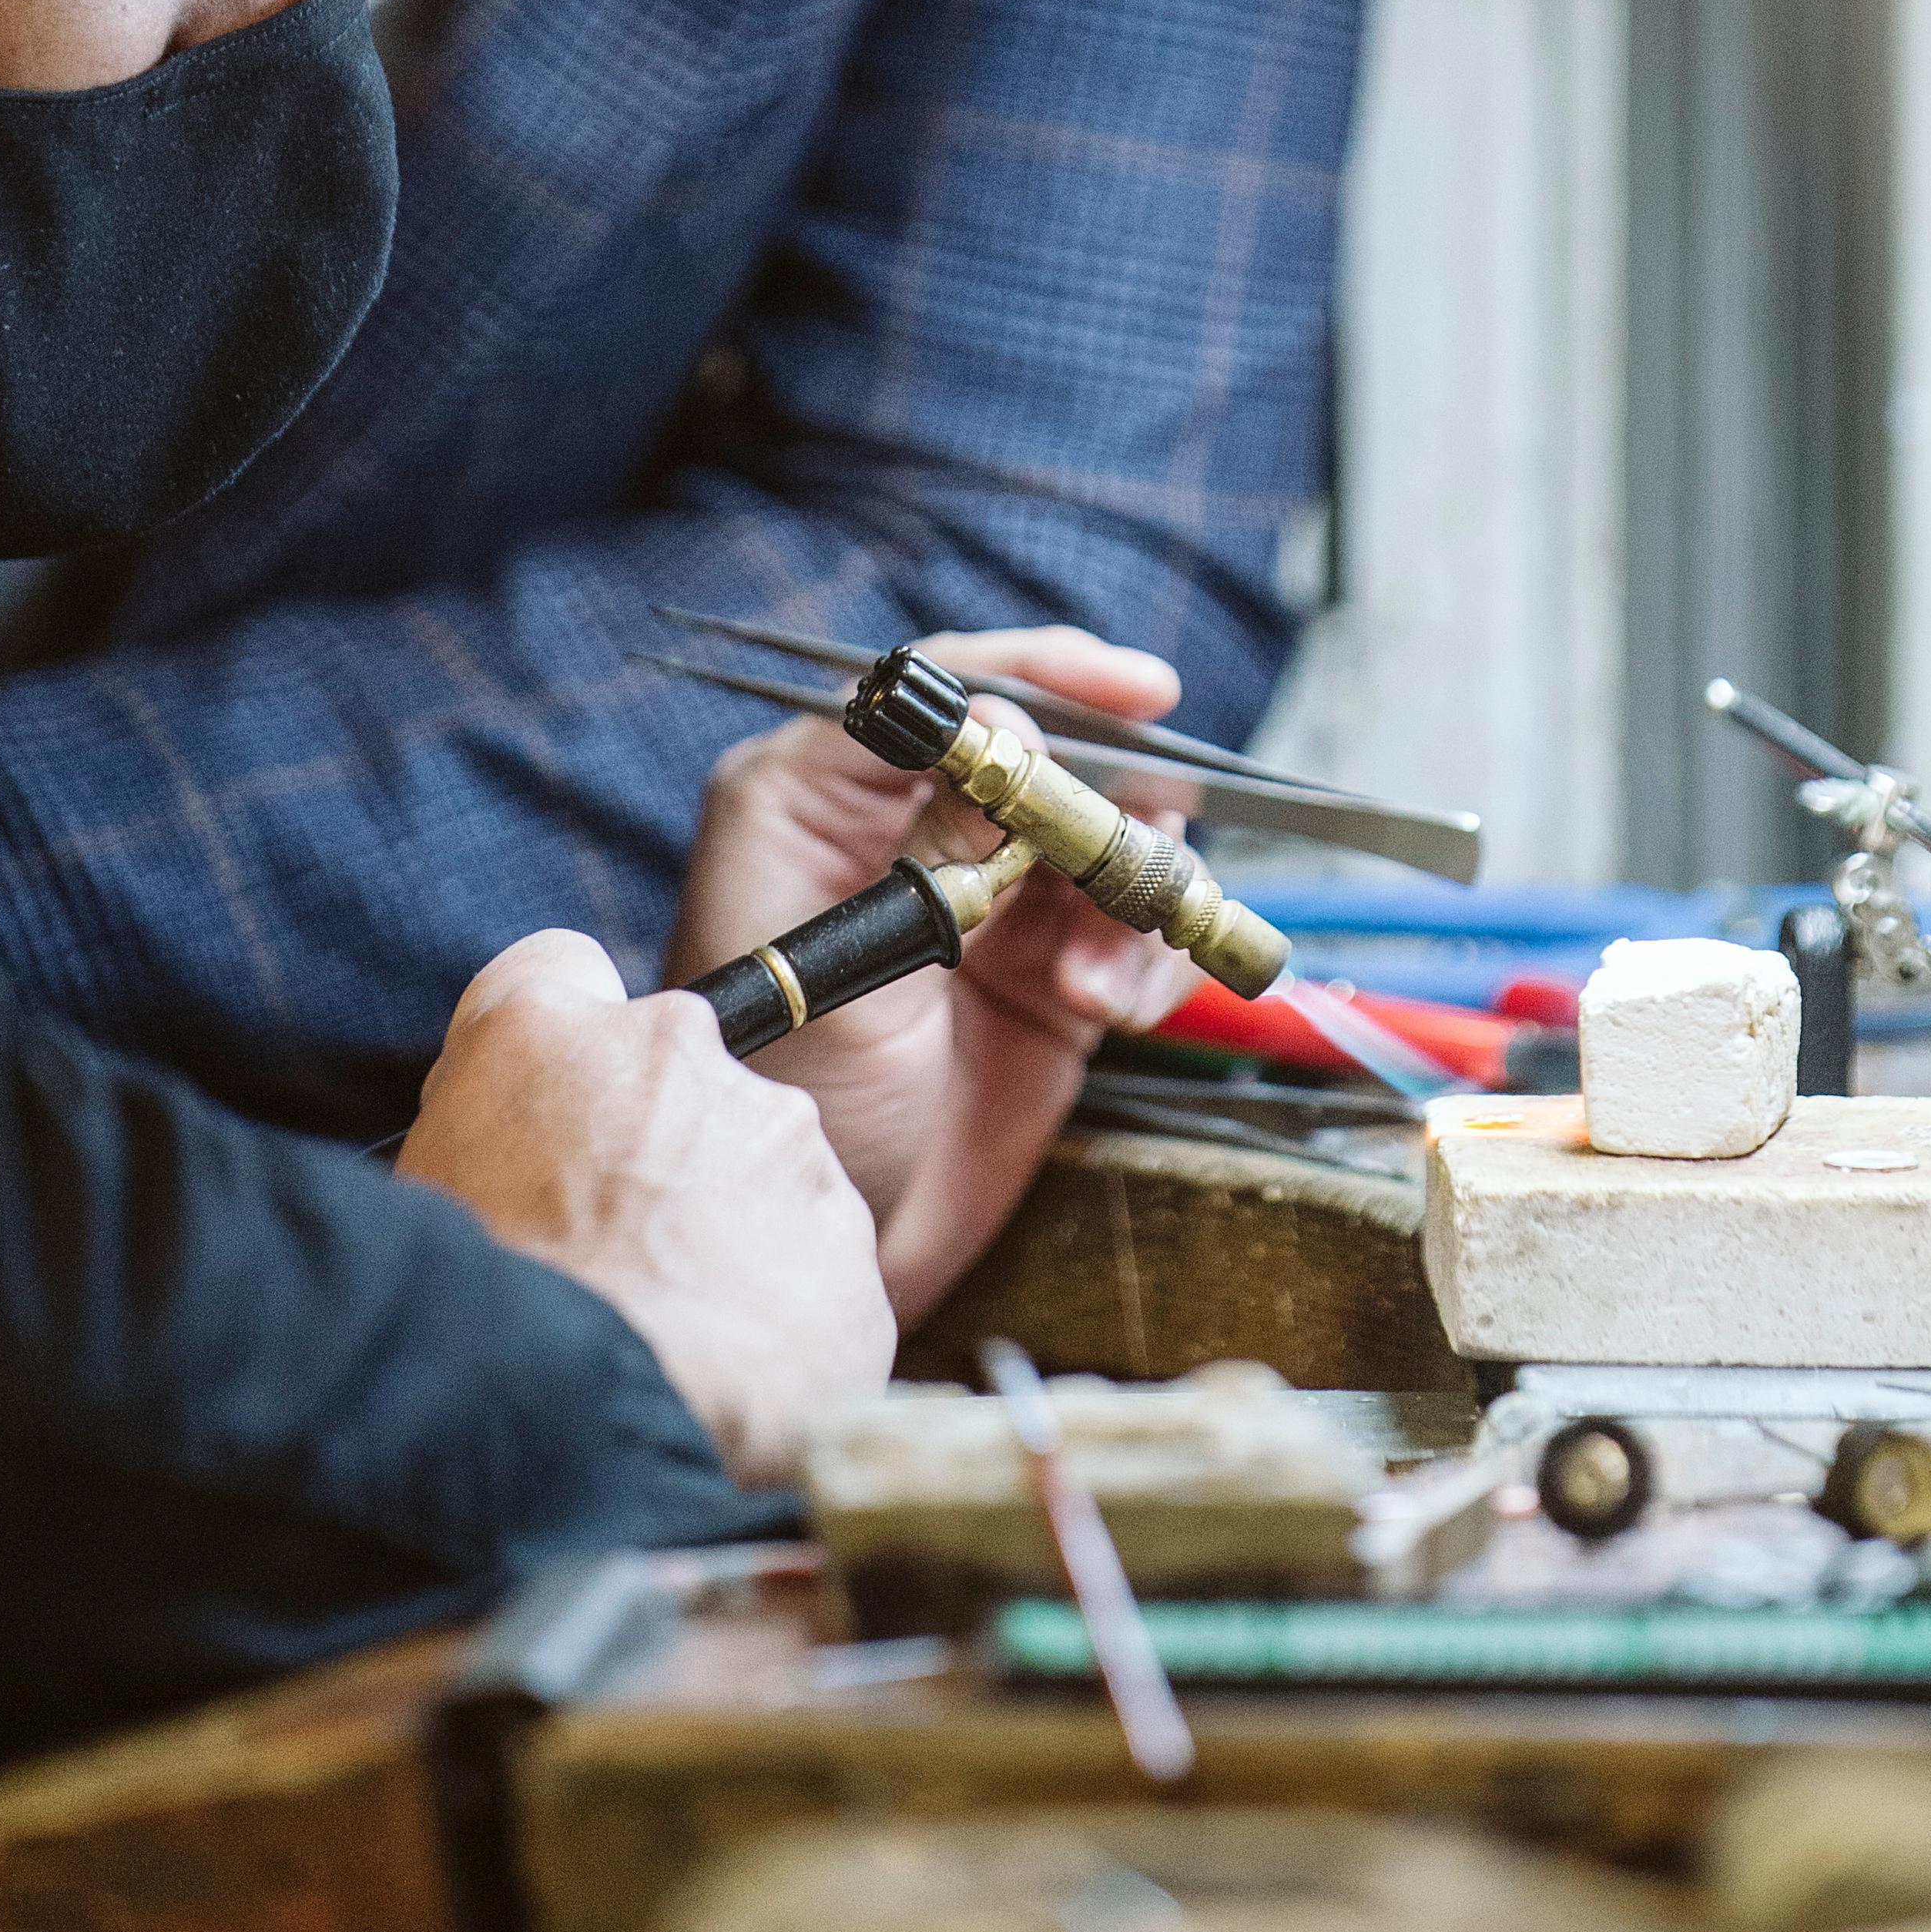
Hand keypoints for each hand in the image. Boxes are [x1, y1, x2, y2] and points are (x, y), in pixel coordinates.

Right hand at [395, 929, 893, 1482]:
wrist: (589, 1429)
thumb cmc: (480, 1323)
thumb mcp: (420, 1193)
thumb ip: (479, 1124)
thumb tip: (515, 1131)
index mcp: (541, 1034)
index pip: (558, 971)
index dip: (563, 1041)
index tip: (567, 1104)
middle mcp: (673, 1051)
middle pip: (675, 1077)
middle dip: (655, 1151)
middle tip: (613, 1255)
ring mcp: (775, 1133)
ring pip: (757, 1166)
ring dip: (726, 1230)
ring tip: (669, 1329)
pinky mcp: (843, 1224)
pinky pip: (814, 1260)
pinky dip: (782, 1307)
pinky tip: (728, 1369)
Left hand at [665, 626, 1200, 1323]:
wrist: (827, 1256)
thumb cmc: (788, 1114)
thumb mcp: (850, 966)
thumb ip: (929, 845)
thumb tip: (1006, 720)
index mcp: (818, 796)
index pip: (937, 692)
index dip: (1044, 675)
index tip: (1139, 692)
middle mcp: (908, 829)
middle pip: (1046, 749)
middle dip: (1106, 799)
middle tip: (1134, 856)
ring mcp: (989, 897)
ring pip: (1108, 831)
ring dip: (1128, 892)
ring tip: (1090, 985)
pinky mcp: (1052, 969)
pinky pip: (1136, 923)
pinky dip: (1143, 956)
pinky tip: (1102, 1010)